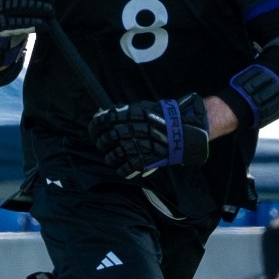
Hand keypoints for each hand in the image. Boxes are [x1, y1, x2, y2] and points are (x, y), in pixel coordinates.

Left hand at [88, 94, 209, 178]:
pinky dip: (122, 170)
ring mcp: (141, 144)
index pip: (106, 119)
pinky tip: (121, 169)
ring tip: (110, 158)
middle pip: (109, 138)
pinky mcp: (147, 159)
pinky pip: (128, 167)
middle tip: (102, 145)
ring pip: (116, 154)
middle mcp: (135, 129)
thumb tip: (101, 113)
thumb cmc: (162, 118)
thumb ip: (124, 111)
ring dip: (110, 158)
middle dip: (102, 142)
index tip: (94, 129)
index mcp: (133, 114)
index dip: (96, 125)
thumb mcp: (144, 108)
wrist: (184, 131)